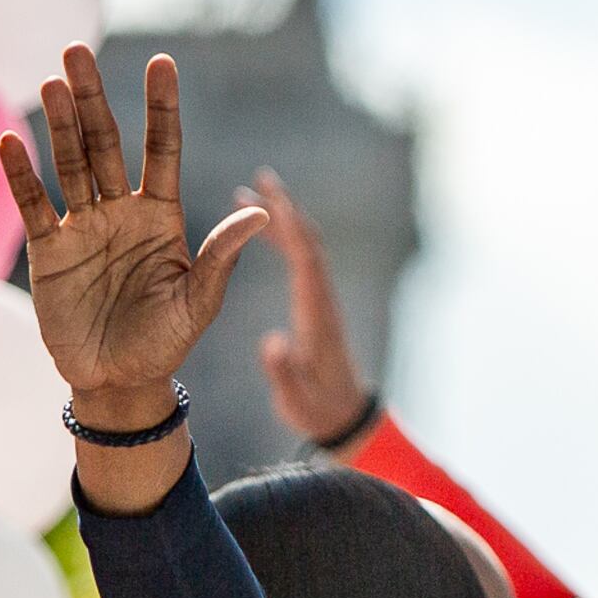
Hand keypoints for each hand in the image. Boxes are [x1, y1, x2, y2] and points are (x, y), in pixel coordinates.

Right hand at [0, 47, 264, 407]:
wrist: (119, 383)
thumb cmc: (166, 342)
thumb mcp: (199, 301)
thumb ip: (220, 256)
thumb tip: (261, 215)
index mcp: (163, 217)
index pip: (162, 149)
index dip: (161, 108)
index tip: (161, 63)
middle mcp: (122, 212)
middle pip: (106, 144)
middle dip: (93, 99)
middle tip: (78, 51)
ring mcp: (83, 228)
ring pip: (70, 164)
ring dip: (60, 124)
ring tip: (52, 81)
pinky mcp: (48, 252)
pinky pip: (34, 205)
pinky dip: (21, 175)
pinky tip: (11, 142)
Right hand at [243, 174, 372, 446]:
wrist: (345, 417)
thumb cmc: (319, 410)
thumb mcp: (296, 399)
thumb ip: (284, 372)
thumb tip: (271, 343)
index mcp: (317, 315)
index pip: (306, 261)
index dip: (289, 229)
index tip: (269, 200)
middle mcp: (322, 300)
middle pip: (307, 244)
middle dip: (284, 210)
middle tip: (259, 179)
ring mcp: (320, 300)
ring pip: (304, 248)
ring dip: (281, 220)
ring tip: (251, 194)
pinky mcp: (315, 305)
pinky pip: (300, 261)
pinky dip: (282, 239)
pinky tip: (262, 230)